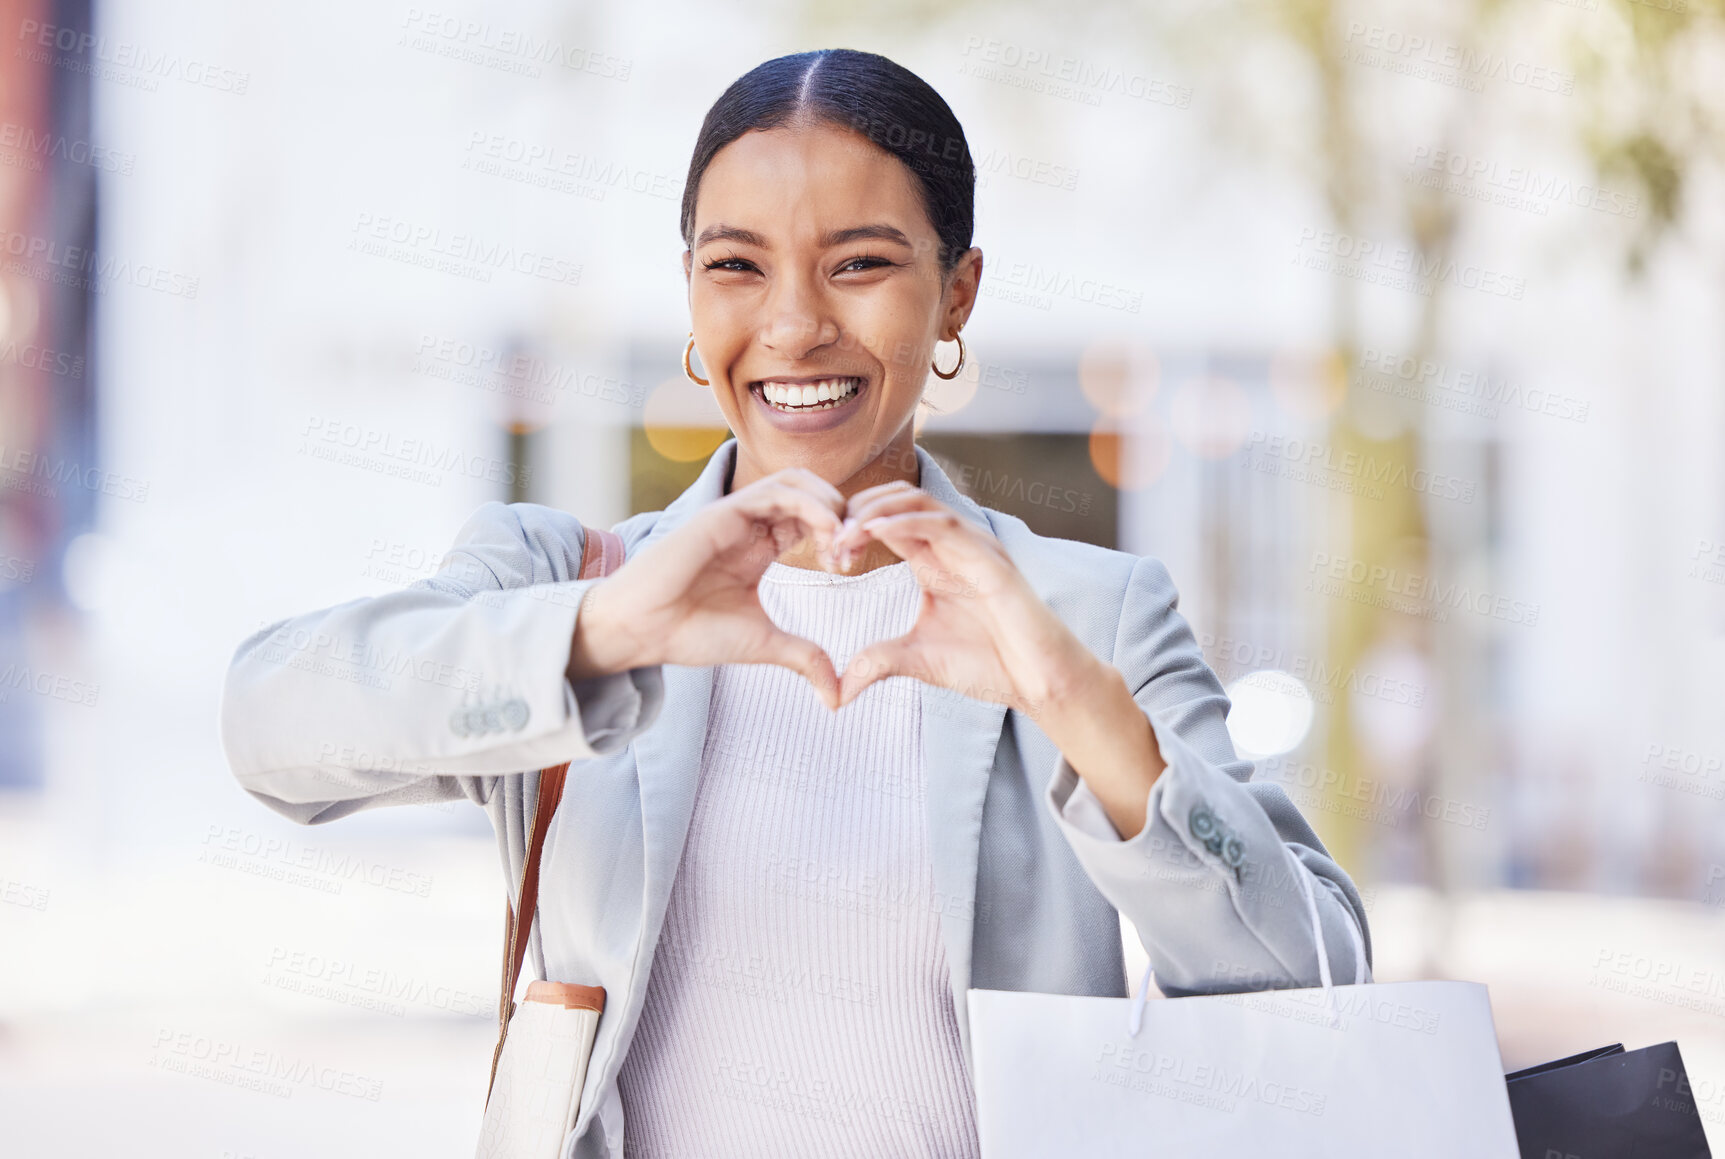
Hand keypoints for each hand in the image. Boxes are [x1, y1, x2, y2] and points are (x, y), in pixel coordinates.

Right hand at [567, 469, 847, 708]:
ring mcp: (736, 515)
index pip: (812, 518)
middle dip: (842, 515)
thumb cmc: (691, 633)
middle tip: (850, 552)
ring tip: (840, 541)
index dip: (839, 535)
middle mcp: (750, 524)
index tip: (848, 567)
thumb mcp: (764, 644)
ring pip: (797, 481)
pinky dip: (811, 505)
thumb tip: (838, 697)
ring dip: (829, 503)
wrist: (643, 631)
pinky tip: (826, 534)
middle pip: (811, 490)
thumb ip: (804, 658)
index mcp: (760, 546)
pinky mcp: (723, 512)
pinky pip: (777, 491)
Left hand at [829, 481, 1166, 836]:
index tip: (826, 554)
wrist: (1039, 682)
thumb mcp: (917, 661)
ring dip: (876, 511)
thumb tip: (836, 692)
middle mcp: (953, 545)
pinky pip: (944, 525)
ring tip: (844, 531)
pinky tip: (875, 530)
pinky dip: (906, 522)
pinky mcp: (989, 558)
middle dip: (858, 512)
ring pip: (918, 502)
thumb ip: (877, 663)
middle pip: (898, 500)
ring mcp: (973, 546)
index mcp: (934, 560)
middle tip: (829, 539)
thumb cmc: (990, 665)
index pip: (886, 522)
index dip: (852, 529)